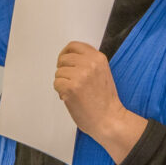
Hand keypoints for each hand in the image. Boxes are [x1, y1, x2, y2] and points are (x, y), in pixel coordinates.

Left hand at [53, 41, 145, 162]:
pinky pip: (56, 84)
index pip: (74, 45)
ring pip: (58, 72)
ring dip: (62, 82)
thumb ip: (88, 62)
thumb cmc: (105, 100)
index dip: (66, 53)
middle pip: (63, 59)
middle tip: (70, 81)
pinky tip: (72, 98)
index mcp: (98, 58)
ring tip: (75, 92)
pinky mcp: (71, 87)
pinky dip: (61, 92)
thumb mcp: (102, 72)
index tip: (64, 61)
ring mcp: (80, 75)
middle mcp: (89, 64)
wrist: (109, 119)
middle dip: (63, 70)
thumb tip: (68, 57)